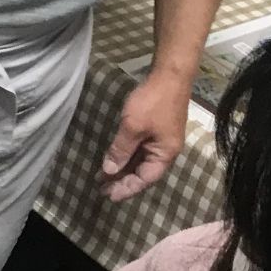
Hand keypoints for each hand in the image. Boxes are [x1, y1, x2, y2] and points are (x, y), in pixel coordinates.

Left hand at [99, 73, 191, 202]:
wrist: (169, 76)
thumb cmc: (153, 102)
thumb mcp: (133, 128)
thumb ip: (120, 150)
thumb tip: (109, 170)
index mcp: (165, 154)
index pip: (144, 179)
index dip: (127, 188)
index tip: (109, 195)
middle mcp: (165, 151)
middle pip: (142, 173)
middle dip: (122, 181)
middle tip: (101, 189)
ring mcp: (160, 140)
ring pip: (139, 161)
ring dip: (122, 169)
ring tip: (102, 178)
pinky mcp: (154, 130)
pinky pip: (139, 150)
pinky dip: (126, 156)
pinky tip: (113, 160)